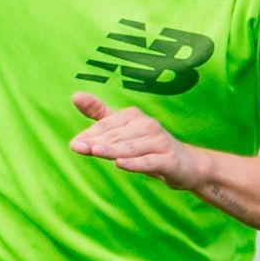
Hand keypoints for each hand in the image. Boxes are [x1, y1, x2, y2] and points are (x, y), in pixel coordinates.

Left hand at [69, 93, 207, 190]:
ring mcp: (159, 142)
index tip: (74, 144)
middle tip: (76, 147)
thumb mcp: (124, 131)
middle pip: (117, 135)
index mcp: (134, 116)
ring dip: (112, 149)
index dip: (90, 134)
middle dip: (96, 142)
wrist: (185, 165)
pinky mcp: (169, 159)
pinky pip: (149, 161)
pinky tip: (119, 163)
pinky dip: (134, 163)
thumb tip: (75, 95)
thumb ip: (100, 115)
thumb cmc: (149, 146)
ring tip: (94, 150)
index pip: (107, 125)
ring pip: (131, 147)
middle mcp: (147, 125)